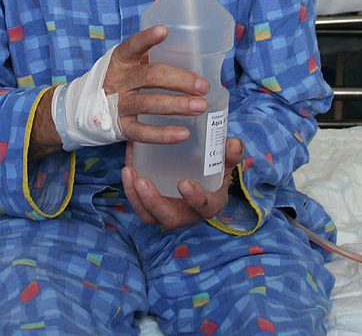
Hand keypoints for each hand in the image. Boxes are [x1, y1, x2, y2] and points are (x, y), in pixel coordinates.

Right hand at [103, 25, 209, 143]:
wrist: (87, 107)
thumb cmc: (121, 80)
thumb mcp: (130, 64)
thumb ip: (153, 58)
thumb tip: (193, 54)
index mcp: (121, 60)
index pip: (133, 46)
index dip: (147, 38)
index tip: (164, 31)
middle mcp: (118, 80)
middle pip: (150, 76)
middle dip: (180, 80)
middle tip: (203, 86)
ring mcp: (118, 104)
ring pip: (149, 103)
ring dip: (177, 105)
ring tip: (201, 107)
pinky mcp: (121, 127)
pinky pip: (142, 132)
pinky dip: (164, 134)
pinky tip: (184, 133)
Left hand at [122, 137, 243, 228]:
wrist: (201, 176)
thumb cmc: (214, 170)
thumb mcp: (225, 161)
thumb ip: (231, 153)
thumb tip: (233, 143)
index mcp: (209, 204)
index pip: (203, 206)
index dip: (194, 198)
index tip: (183, 183)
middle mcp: (188, 214)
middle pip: (169, 218)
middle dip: (154, 202)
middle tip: (142, 181)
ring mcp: (168, 212)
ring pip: (150, 214)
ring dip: (137, 197)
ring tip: (129, 173)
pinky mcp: (153, 206)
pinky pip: (140, 205)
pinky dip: (130, 190)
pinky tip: (127, 168)